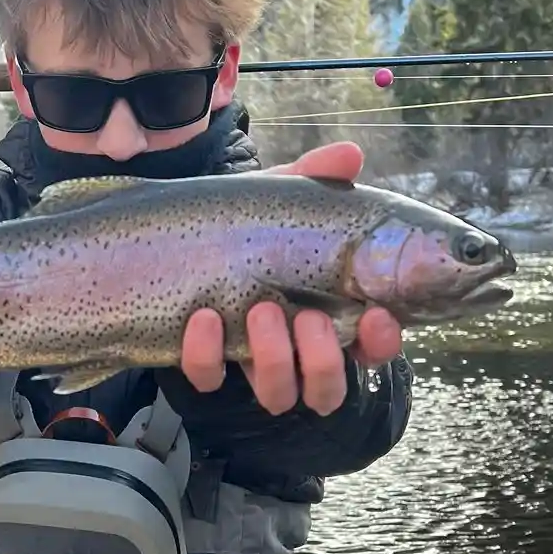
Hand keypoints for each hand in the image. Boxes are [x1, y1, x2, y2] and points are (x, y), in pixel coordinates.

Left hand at [178, 142, 403, 414]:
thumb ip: (313, 179)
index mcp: (329, 311)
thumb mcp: (279, 199)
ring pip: (279, 397)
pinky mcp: (206, 364)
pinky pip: (210, 378)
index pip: (373, 344)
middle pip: (328, 389)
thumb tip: (350, 156)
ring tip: (260, 311)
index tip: (375, 315)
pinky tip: (203, 317)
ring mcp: (250, 360)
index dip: (381, 341)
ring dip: (275, 360)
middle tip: (306, 317)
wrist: (171, 239)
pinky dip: (206, 354)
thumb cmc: (247, 225)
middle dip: (322, 359)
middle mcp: (295, 348)